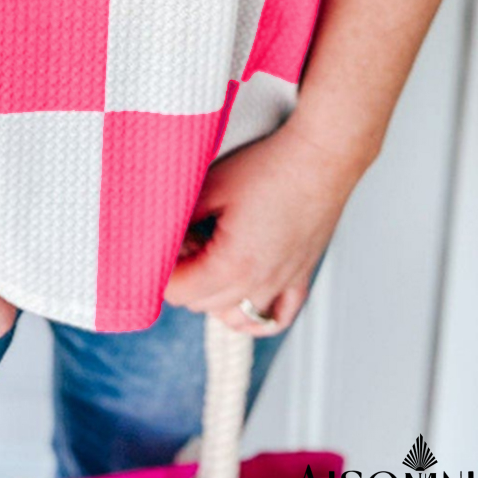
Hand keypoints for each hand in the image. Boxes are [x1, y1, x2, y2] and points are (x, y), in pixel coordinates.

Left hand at [163, 117, 367, 334]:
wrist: (320, 158)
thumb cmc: (270, 168)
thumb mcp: (212, 186)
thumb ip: (181, 216)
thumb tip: (160, 233)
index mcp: (232, 265)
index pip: (179, 292)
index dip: (161, 269)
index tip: (157, 246)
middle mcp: (258, 285)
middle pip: (201, 304)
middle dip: (184, 278)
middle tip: (183, 240)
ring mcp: (282, 284)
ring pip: (234, 316)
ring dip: (213, 297)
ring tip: (208, 260)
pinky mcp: (300, 277)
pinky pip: (275, 318)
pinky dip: (254, 317)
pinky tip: (242, 296)